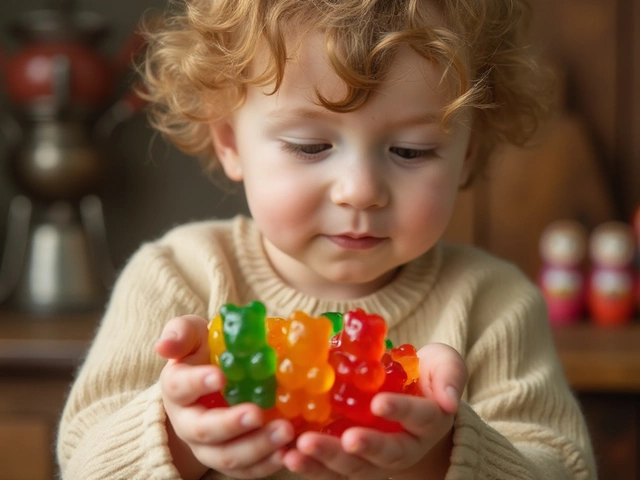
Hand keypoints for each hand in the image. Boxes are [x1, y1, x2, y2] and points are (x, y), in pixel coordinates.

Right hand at [156, 315, 294, 479]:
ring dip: (256, 447)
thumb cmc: (207, 351)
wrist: (219, 379)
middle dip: (231, 424)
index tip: (219, 376)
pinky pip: (246, 470)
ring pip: (226, 456)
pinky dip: (267, 464)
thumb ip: (182, 333)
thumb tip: (164, 345)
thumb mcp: (194, 334)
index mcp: (176, 388)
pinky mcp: (232, 460)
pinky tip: (287, 452)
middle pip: (204, 430)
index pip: (180, 387)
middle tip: (257, 413)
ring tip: (284, 431)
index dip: (197, 383)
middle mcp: (188, 422)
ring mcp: (208, 446)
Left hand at [282, 343, 467, 479]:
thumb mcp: (444, 365)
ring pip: (353, 466)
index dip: (400, 410)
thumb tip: (449, 399)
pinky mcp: (350, 460)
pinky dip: (309, 465)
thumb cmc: (427, 375)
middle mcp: (403, 445)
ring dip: (326, 460)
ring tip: (300, 449)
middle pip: (385, 452)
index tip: (379, 401)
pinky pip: (330, 468)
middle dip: (363, 447)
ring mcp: (374, 457)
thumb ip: (450, 375)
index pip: (418, 416)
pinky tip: (287, 453)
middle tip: (343, 439)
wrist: (411, 397)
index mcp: (427, 420)